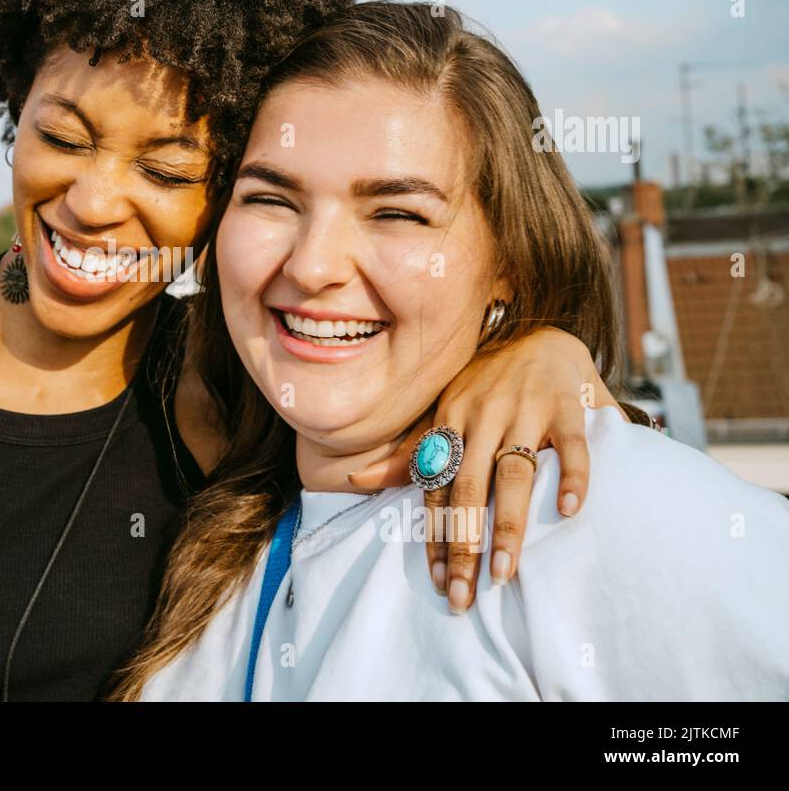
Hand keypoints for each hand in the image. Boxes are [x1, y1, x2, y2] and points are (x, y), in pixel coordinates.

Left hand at [358, 327, 617, 612]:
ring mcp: (526, 409)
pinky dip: (572, 477)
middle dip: (464, 544)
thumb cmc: (486, 384)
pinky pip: (572, 445)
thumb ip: (411, 451)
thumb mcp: (444, 411)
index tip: (439, 582)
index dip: (436, 536)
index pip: (437, 488)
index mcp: (449, 420)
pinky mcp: (568, 405)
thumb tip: (354, 478)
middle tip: (466, 594)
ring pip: (514, 473)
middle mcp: (483, 415)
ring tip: (505, 571)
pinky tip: (568, 511)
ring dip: (508, 524)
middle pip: (468, 488)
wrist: (539, 333)